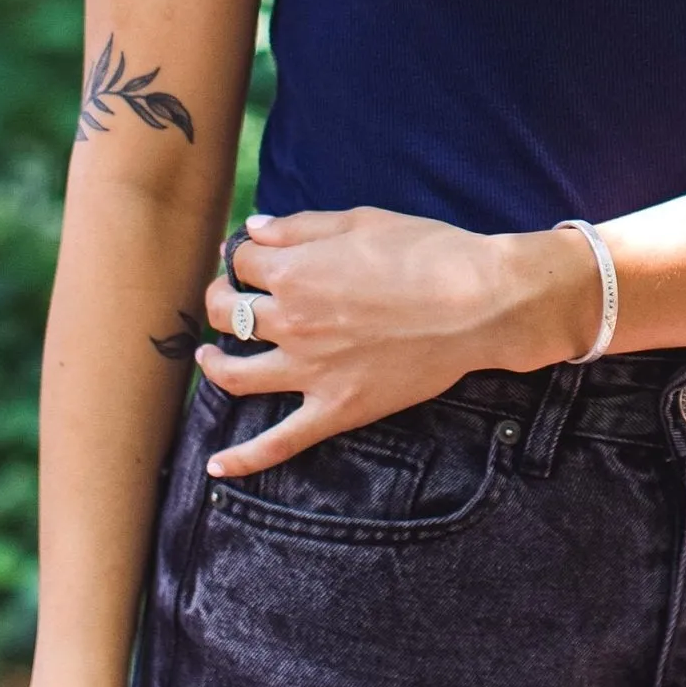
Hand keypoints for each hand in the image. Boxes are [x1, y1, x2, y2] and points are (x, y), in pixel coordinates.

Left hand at [196, 207, 598, 476]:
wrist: (476, 303)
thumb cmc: (426, 251)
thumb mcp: (361, 220)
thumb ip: (300, 227)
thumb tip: (252, 230)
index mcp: (294, 271)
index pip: (241, 262)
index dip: (243, 255)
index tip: (253, 256)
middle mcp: (290, 322)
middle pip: (227, 313)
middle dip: (220, 301)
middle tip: (230, 298)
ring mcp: (309, 371)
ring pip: (236, 375)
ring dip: (213, 364)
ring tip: (209, 358)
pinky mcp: (334, 409)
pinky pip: (280, 442)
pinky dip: (244, 458)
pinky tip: (218, 466)